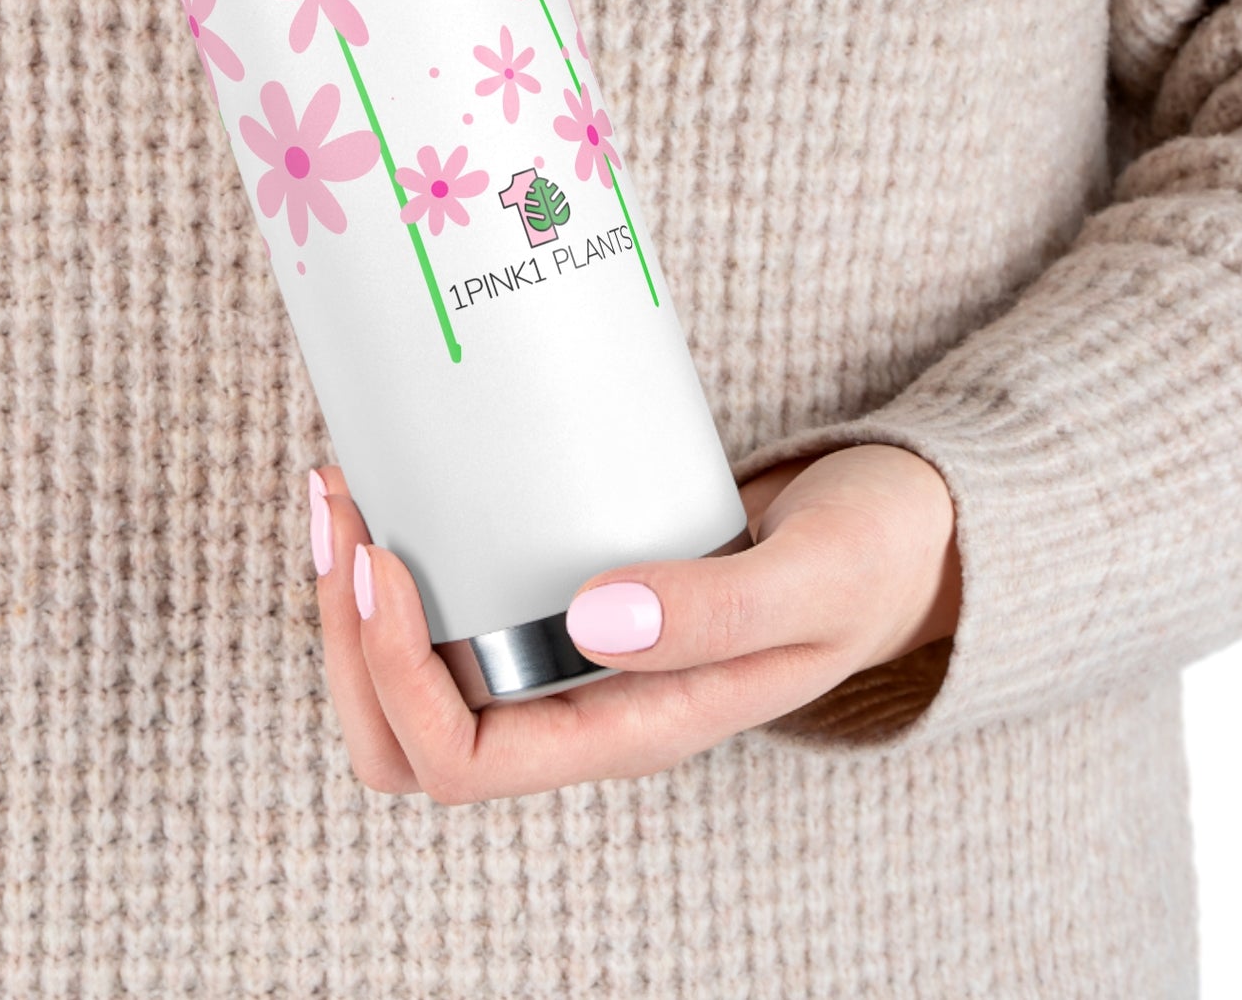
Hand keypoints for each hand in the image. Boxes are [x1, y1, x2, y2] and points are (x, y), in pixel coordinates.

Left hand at [307, 443, 961, 803]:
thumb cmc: (870, 563)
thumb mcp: (818, 578)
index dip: (396, 676)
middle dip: (345, 639)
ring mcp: (567, 657)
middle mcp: (582, 708)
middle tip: (343, 511)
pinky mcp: (560, 597)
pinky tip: (395, 480)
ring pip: (409, 679)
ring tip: (344, 488)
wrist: (899, 535)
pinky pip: (450, 610)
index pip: (466, 761)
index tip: (389, 559)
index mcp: (633, 729)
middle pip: (408, 740)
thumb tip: (590, 622)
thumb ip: (719, 610)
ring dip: (353, 598)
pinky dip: (402, 555)